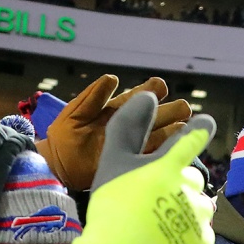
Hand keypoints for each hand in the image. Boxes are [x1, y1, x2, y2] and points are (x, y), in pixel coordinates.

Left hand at [39, 74, 191, 189]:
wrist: (58, 165)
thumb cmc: (64, 136)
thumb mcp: (74, 113)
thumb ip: (92, 96)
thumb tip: (113, 78)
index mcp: (117, 110)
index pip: (139, 97)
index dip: (151, 90)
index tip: (161, 86)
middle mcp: (130, 126)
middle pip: (155, 116)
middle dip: (169, 110)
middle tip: (183, 107)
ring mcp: (133, 146)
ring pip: (159, 136)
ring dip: (173, 131)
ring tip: (186, 126)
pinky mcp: (132, 164)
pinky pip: (151, 157)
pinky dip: (163, 152)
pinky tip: (176, 146)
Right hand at [58, 92, 215, 243]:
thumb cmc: (110, 208)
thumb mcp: (113, 162)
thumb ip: (130, 126)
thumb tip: (149, 96)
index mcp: (169, 165)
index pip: (194, 137)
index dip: (201, 128)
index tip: (205, 123)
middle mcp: (190, 188)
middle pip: (192, 176)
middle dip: (177, 182)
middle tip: (149, 199)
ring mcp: (199, 218)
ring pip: (198, 204)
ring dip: (184, 207)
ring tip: (156, 221)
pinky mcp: (204, 243)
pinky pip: (201, 231)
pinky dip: (186, 233)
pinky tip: (164, 240)